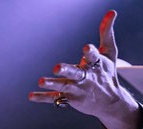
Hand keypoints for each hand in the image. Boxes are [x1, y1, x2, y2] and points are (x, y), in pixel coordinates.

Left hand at [29, 10, 139, 128]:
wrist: (111, 103)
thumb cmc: (108, 74)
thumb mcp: (109, 54)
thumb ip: (106, 32)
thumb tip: (112, 12)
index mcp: (96, 66)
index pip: (93, 57)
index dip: (90, 52)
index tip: (86, 48)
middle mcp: (86, 78)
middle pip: (76, 74)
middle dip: (67, 71)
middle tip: (57, 68)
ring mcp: (77, 89)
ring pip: (63, 86)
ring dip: (52, 83)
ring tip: (40, 81)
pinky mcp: (70, 98)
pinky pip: (55, 98)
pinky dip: (43, 97)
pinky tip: (31, 96)